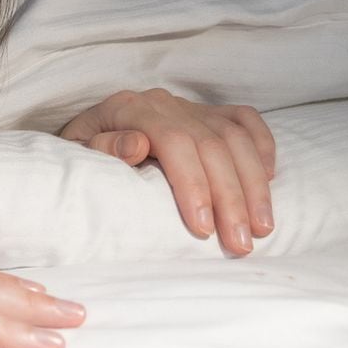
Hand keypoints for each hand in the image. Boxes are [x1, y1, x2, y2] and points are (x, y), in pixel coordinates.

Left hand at [58, 88, 275, 255]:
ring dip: (254, 184)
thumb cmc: (81, 152)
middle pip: (212, 145)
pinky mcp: (208, 113)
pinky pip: (246, 120)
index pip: (175, 142)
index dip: (193, 185)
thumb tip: (137, 145)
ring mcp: (190, 106)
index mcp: (130, 108)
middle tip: (240, 243)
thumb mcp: (76, 151)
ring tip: (263, 227)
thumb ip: (102, 147)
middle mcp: (165, 104)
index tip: (202, 229)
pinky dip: (263, 147)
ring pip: (235, 137)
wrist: (84, 131)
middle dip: (231, 197)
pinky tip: (270, 180)